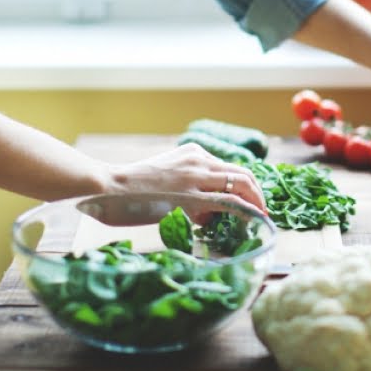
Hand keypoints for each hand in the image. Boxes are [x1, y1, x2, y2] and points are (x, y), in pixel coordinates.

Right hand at [108, 143, 266, 215]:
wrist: (108, 186)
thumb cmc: (130, 189)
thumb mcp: (165, 178)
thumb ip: (187, 187)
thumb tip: (205, 213)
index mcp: (193, 152)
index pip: (228, 167)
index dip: (246, 185)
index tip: (252, 200)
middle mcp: (198, 159)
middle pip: (241, 173)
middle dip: (257, 193)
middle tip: (263, 210)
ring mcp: (195, 176)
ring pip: (240, 183)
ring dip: (255, 201)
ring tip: (260, 216)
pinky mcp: (190, 195)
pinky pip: (228, 200)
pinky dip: (247, 209)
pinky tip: (254, 218)